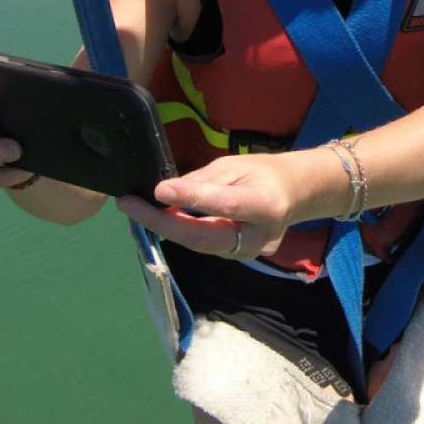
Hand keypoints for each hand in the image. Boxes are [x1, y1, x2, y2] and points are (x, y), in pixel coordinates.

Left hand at [115, 152, 309, 259]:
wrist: (294, 196)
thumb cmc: (264, 173)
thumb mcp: (236, 165)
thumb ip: (204, 181)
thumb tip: (167, 192)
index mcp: (265, 205)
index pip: (224, 204)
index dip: (191, 199)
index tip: (158, 191)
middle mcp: (258, 237)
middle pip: (204, 236)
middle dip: (162, 222)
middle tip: (129, 205)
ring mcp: (248, 253)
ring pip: (199, 244)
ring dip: (165, 227)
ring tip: (136, 208)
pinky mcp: (236, 258)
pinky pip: (203, 245)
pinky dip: (179, 232)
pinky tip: (159, 218)